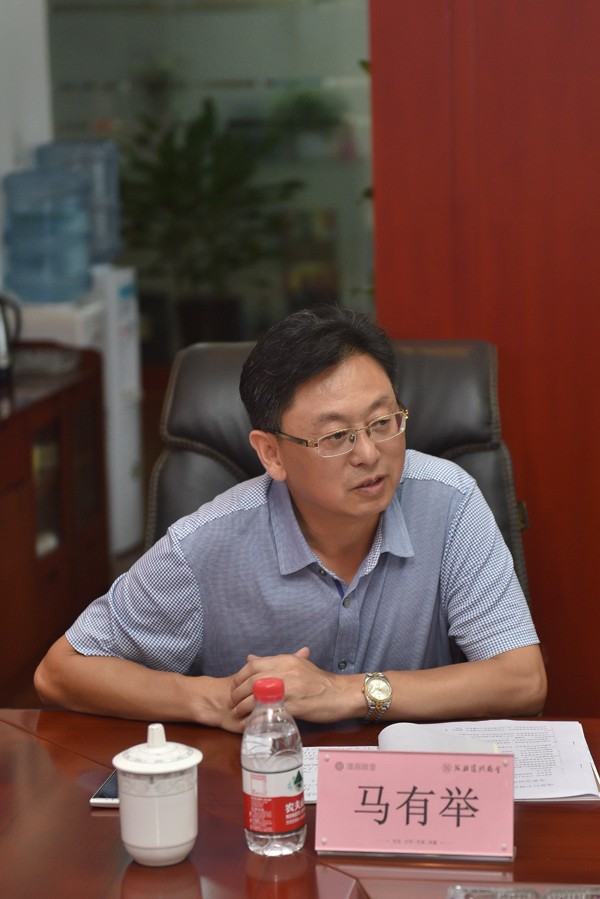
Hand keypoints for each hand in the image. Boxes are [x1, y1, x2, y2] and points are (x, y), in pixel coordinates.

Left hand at [229, 647, 354, 723]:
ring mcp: (290, 688)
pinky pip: (270, 710)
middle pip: (252, 680)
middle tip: (233, 701)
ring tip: (237, 713)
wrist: (341, 694)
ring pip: (258, 695)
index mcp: (285, 660)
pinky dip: (256, 716)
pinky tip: (250, 722)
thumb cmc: (319, 682)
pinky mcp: (295, 705)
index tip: (234, 686)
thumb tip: (250, 658)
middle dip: (238, 692)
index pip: (253, 665)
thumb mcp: (297, 665)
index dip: (240, 676)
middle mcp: (286, 671)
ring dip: (243, 705)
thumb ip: (273, 662)